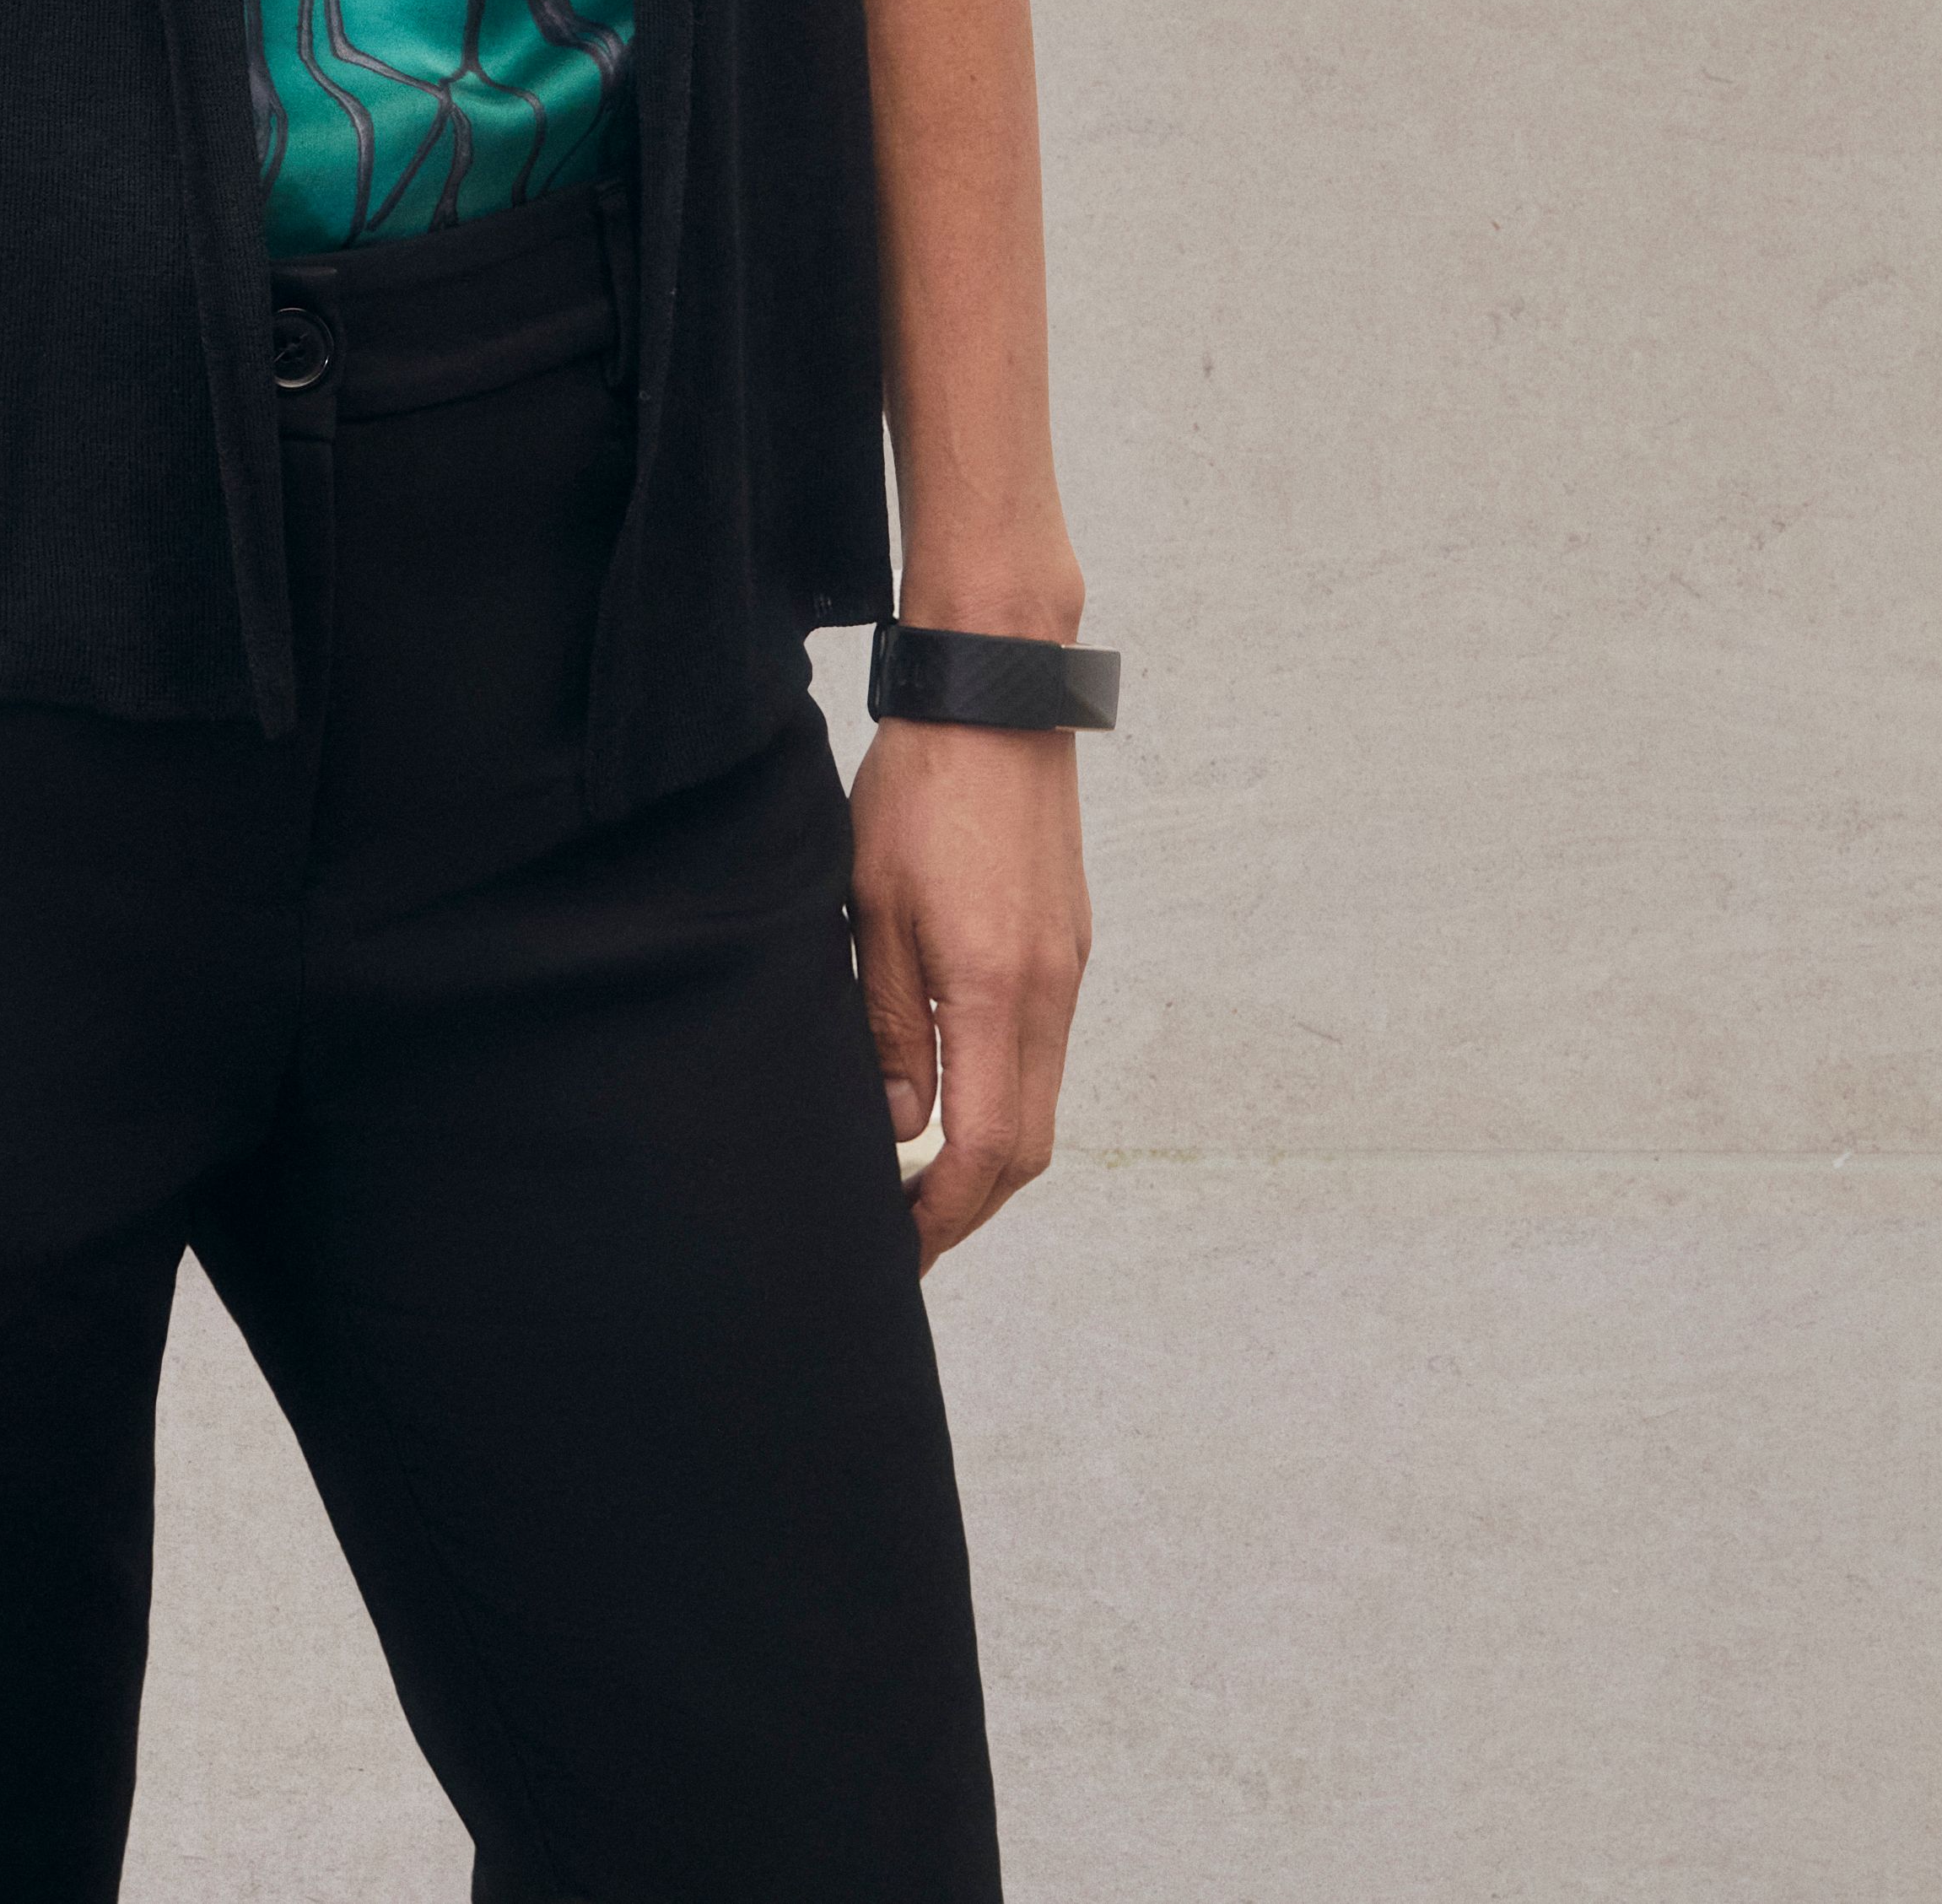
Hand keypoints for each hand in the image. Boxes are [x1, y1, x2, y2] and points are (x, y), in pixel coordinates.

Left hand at [847, 714, 1090, 1272]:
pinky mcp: (1067, 941)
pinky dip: (1006, 1093)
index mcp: (998, 991)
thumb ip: (891, 1023)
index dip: (945, 1214)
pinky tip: (957, 1088)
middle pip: (1029, 1146)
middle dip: (971, 1204)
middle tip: (909, 1231)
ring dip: (991, 1153)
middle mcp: (1049, 992)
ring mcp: (1067, 967)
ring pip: (1041, 1099)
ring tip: (924, 1175)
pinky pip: (1044, 1048)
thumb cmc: (923, 791)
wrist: (996, 696)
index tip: (900, 1246)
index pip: (989, 1150)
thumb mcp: (874, 907)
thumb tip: (904, 1124)